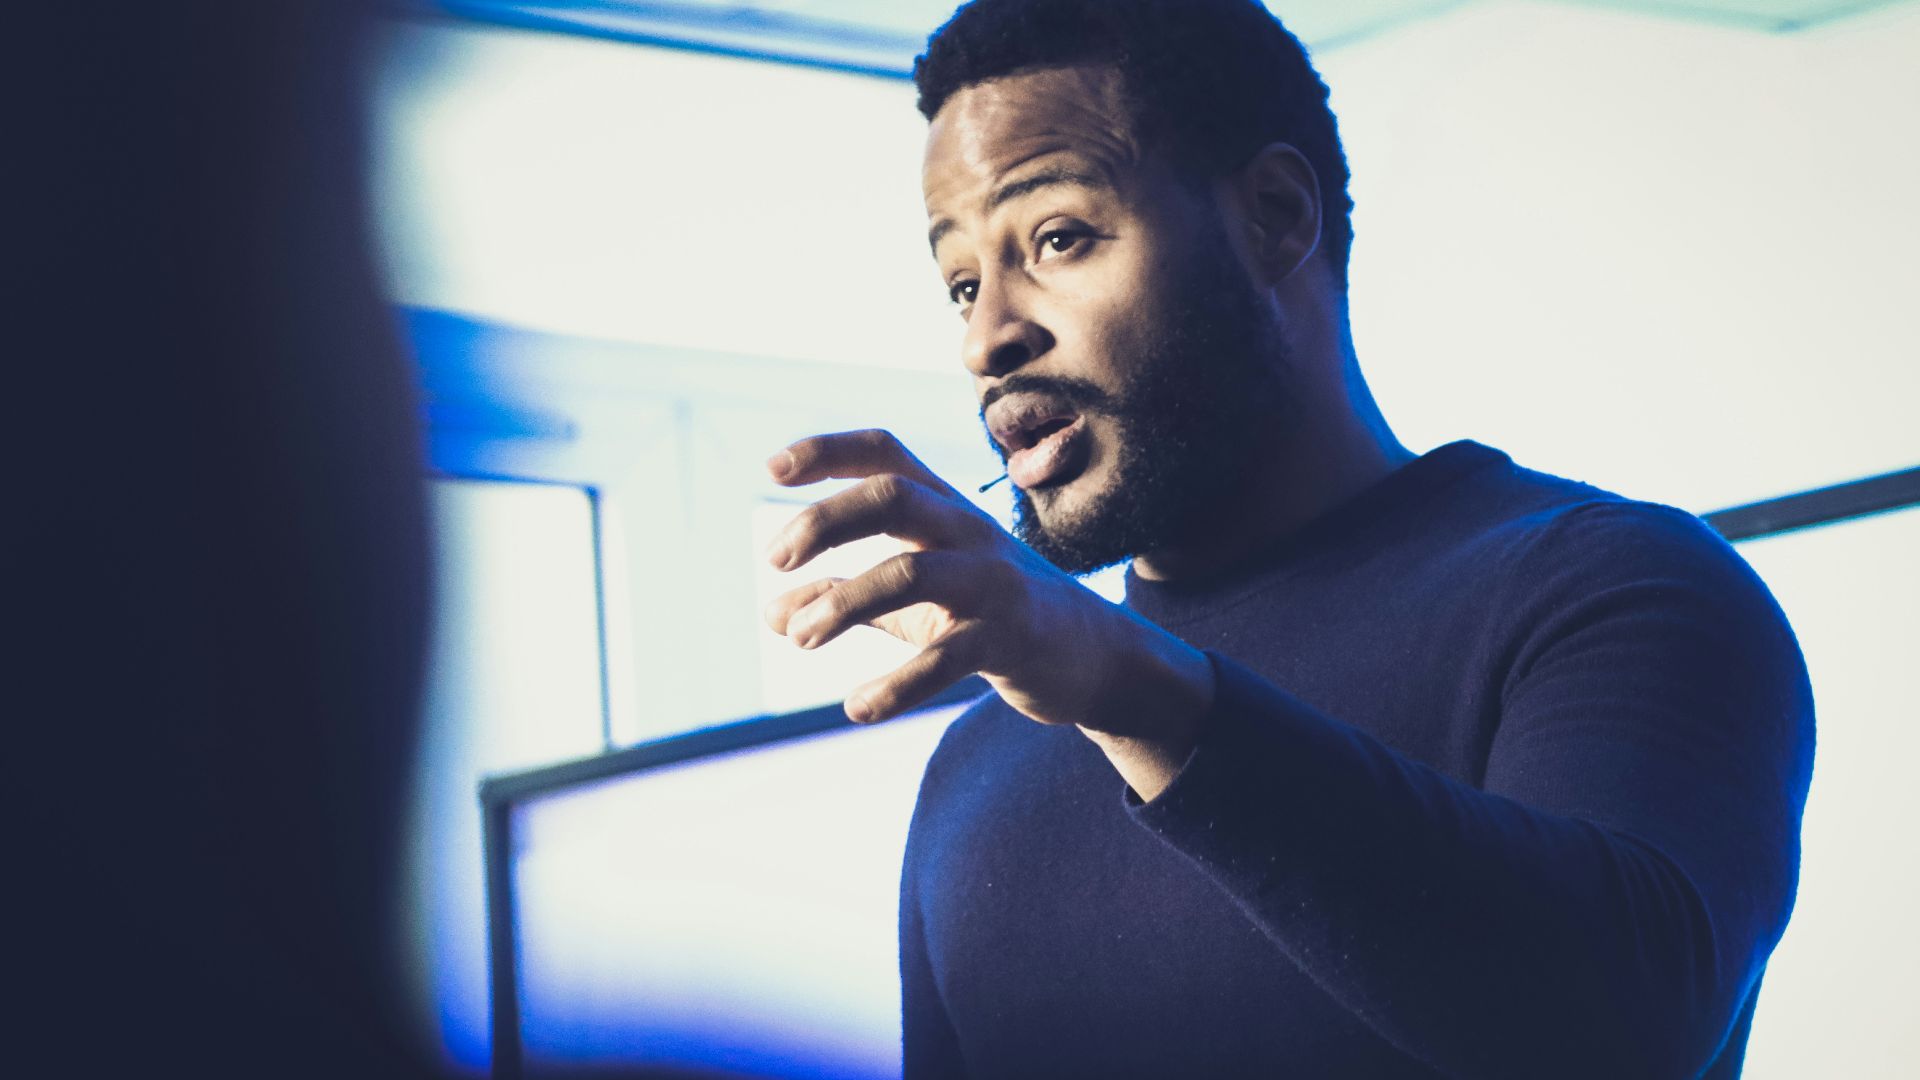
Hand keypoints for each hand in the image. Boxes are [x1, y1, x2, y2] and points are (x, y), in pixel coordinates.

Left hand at [763, 429, 1213, 789]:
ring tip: (800, 637)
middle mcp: (968, 532)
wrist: (1095, 658)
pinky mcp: (1009, 639)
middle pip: (893, 495)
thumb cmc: (992, 616)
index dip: (829, 451)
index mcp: (945, 510)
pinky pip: (946, 657)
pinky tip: (859, 708)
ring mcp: (992, 583)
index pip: (886, 454)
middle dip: (826, 520)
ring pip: (910, 571)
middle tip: (774, 557)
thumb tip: (773, 615)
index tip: (773, 470)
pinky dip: (896, 686)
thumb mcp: (914, 602)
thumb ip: (845, 598)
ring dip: (843, 603)